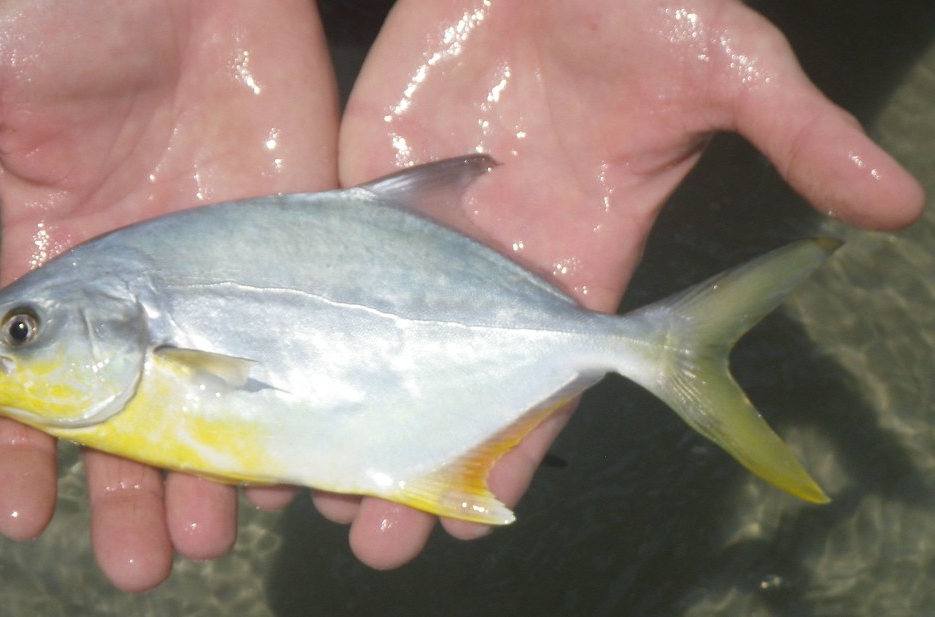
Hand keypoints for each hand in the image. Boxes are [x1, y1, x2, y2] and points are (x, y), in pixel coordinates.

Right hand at [0, 0, 337, 590]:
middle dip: (132, 498)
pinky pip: (302, 356)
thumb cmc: (95, 14)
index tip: (22, 517)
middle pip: (137, 422)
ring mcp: (229, 287)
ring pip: (222, 407)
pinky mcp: (300, 262)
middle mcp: (150, 299)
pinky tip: (297, 471)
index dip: (24, 455)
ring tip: (209, 535)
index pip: (39, 388)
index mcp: (69, 270)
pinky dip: (302, 415)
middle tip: (139, 564)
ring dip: (214, 478)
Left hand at [329, 0, 923, 567]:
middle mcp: (493, 265)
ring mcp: (421, 231)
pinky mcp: (363, 186)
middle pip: (447, 385)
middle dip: (411, 464)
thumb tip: (900, 203)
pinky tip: (259, 381)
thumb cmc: (639, 0)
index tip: (464, 526)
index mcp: (576, 261)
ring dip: (340, 413)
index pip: (540, 385)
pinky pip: (324, 271)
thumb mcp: (724, 62)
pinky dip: (294, 329)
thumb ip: (796, 133)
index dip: (508, 456)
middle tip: (366, 538)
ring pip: (374, 345)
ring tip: (294, 490)